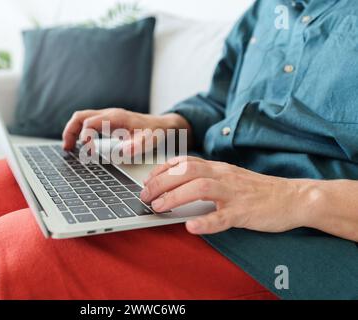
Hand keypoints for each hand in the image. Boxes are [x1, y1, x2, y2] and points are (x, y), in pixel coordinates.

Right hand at [62, 108, 191, 153]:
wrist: (161, 125)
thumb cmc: (154, 132)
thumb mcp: (148, 140)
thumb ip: (136, 146)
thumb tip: (123, 152)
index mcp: (115, 117)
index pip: (90, 122)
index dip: (85, 135)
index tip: (87, 149)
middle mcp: (108, 114)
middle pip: (80, 116)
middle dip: (70, 131)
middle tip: (67, 148)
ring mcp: (106, 116)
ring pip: (81, 118)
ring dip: (72, 131)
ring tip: (68, 148)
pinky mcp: (107, 121)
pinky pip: (87, 122)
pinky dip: (79, 132)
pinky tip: (80, 145)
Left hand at [141, 156, 312, 234]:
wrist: (292, 197)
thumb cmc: (256, 190)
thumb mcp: (229, 177)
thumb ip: (206, 178)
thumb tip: (178, 184)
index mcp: (218, 168)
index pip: (185, 162)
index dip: (162, 170)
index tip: (147, 179)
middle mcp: (223, 175)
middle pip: (187, 172)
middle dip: (161, 182)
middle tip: (145, 196)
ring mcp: (234, 193)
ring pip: (201, 188)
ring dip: (175, 198)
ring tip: (158, 207)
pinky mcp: (244, 211)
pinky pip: (223, 216)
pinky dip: (206, 222)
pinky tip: (191, 227)